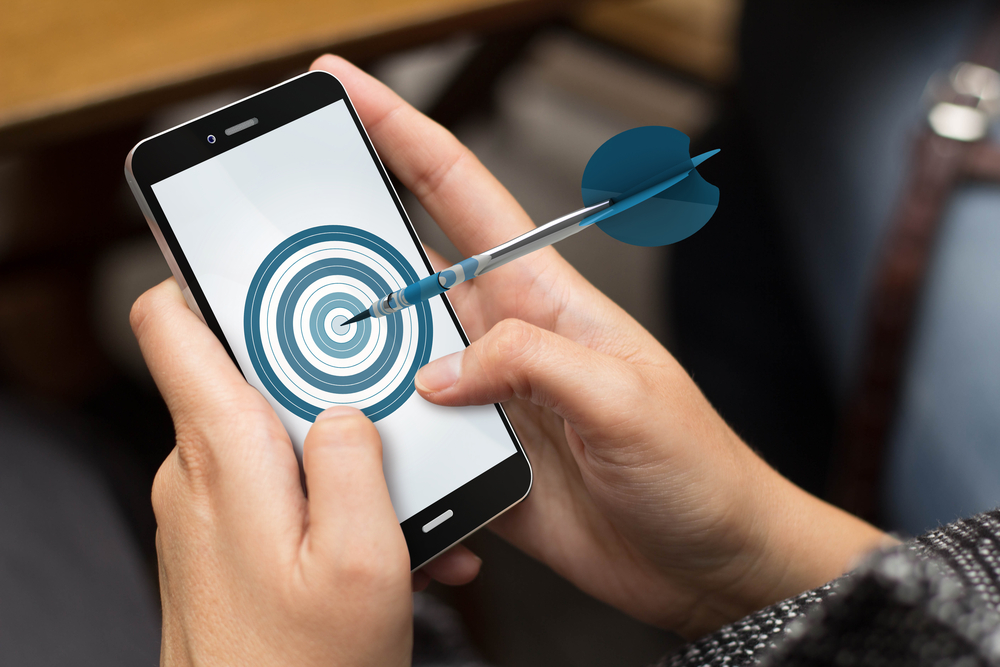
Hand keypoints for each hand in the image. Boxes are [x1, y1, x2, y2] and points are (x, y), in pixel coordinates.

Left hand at [131, 280, 478, 664]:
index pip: (172, 321)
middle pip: (248, 369)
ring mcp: (208, 505)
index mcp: (224, 455)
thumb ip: (357, 463)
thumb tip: (350, 409)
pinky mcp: (224, 535)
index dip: (206, 269)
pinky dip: (329, 494)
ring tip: (399, 500)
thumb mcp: (363, 562)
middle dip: (325, 378)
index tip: (256, 250)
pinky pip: (276, 484)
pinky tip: (382, 537)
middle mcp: (200, 471)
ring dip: (342, 451)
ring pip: (274, 431)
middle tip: (387, 404)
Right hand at [309, 56, 892, 638]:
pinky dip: (373, 443)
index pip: (458, 191)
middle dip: (338, 240)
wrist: (706, 559)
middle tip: (270, 230)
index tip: (341, 89)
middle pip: (403, 270)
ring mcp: (483, 400)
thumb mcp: (624, 396)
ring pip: (389, 357)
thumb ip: (529, 363)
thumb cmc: (694, 466)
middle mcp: (503, 338)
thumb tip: (437, 370)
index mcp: (542, 297)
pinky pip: (406, 439)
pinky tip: (350, 454)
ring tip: (284, 354)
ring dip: (343, 356)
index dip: (398, 131)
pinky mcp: (475, 459)